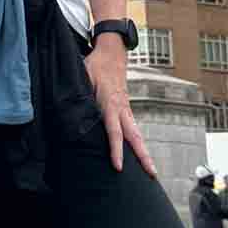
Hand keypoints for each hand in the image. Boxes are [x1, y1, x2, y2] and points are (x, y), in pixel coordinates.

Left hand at [86, 35, 156, 175]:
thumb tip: (75, 112)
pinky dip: (139, 144)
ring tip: (152, 172)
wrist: (111, 52)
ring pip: (137, 135)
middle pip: (135, 137)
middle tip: (152, 174)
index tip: (118, 166)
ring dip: (145, 153)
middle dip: (144, 157)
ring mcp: (126, 109)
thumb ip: (81, 94)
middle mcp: (122, 109)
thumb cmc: (95, 65)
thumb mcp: (83, 76)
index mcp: (111, 103)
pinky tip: (141, 156)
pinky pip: (134, 129)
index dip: (116, 150)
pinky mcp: (126, 110)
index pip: (114, 131)